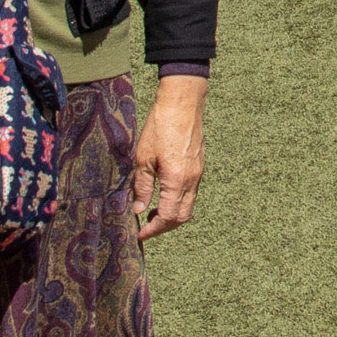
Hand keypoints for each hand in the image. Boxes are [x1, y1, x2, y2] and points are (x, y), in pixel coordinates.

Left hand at [134, 73, 204, 239]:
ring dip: (172, 214)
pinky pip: (190, 192)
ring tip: (152, 211)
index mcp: (177, 180)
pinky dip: (177, 201)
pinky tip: (163, 195)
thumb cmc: (161, 126)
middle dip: (165, 227)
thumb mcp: (143, 158)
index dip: (153, 229)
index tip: (140, 234)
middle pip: (183, 217)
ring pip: (188, 205)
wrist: (182, 102)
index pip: (169, 217)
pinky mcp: (198, 165)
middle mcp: (192, 180)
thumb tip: (139, 209)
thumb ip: (142, 186)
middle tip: (146, 227)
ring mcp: (197, 173)